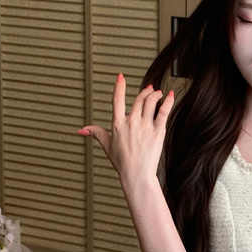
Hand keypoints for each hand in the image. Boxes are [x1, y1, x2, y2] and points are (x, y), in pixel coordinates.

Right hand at [77, 74, 173, 188]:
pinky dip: (167, 101)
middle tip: (150, 88)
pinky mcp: (157, 131)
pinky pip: (163, 111)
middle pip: (139, 99)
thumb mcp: (107, 145)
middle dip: (145, 91)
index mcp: (118, 124)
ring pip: (151, 102)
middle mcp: (131, 122)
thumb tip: (81, 129)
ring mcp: (145, 126)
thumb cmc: (122, 162)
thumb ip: (95, 133)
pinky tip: (170, 96)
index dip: (119, 87)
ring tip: (158, 93)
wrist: (137, 174)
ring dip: (155, 94)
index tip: (120, 77)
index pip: (117, 100)